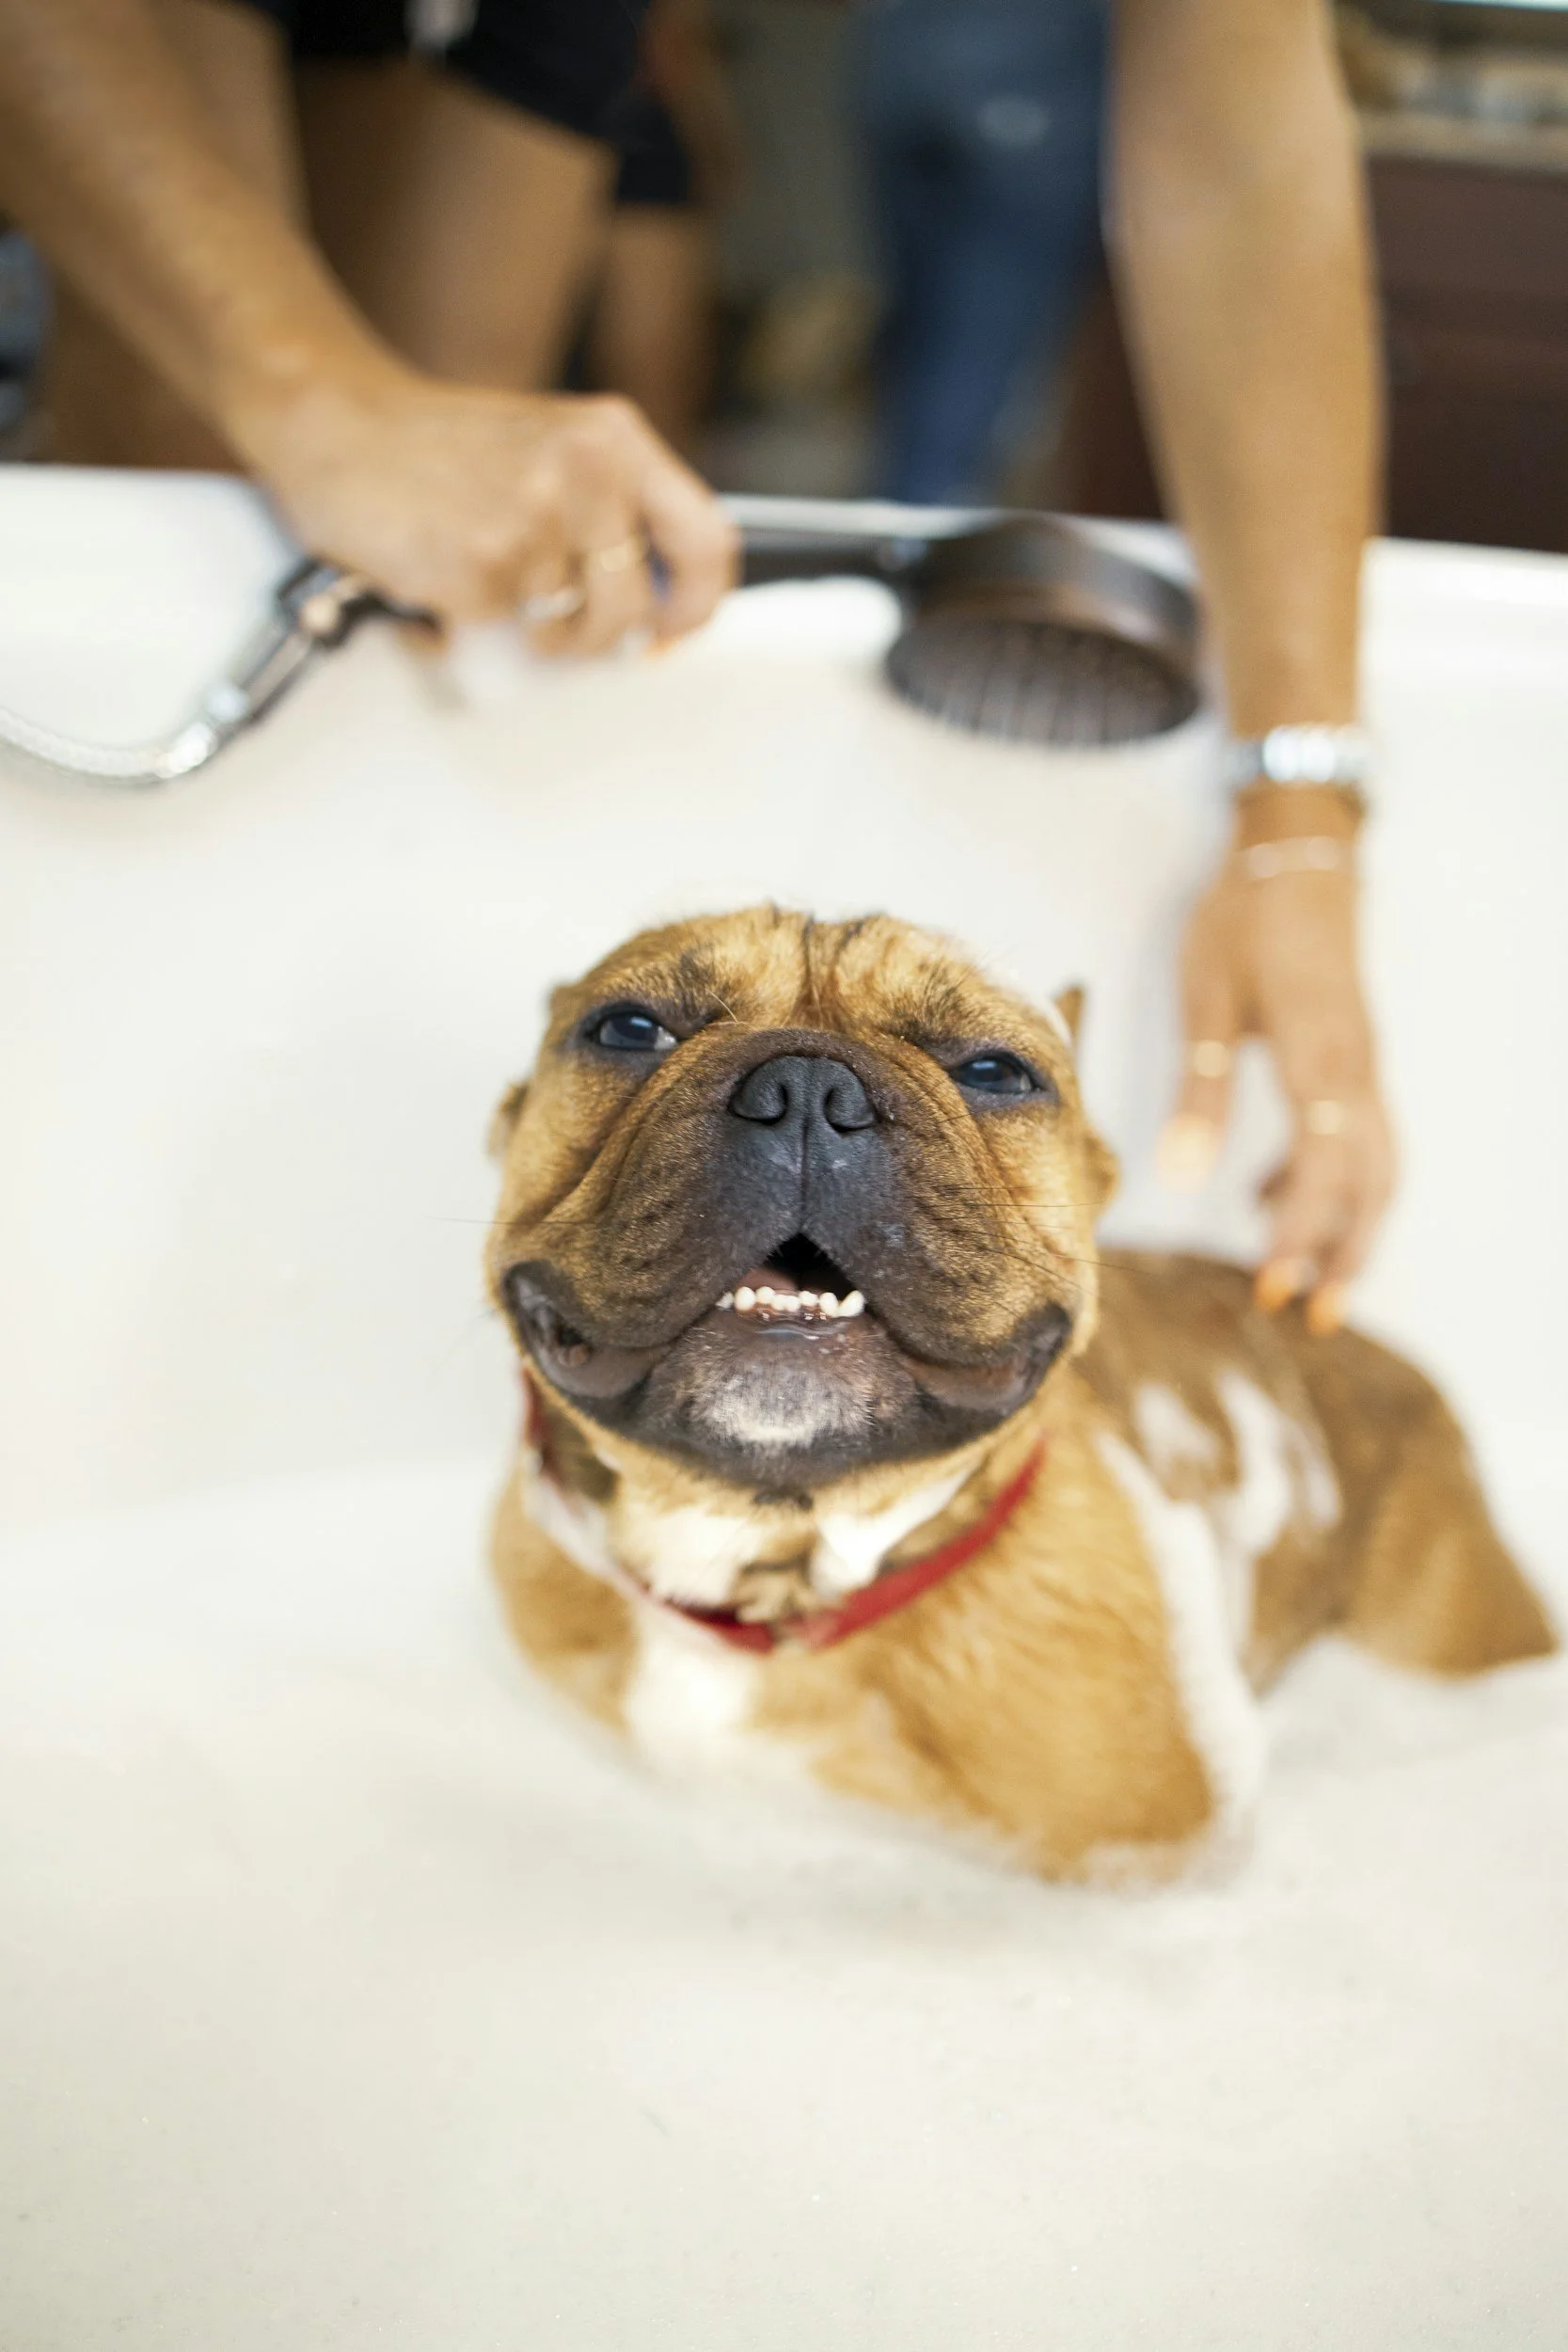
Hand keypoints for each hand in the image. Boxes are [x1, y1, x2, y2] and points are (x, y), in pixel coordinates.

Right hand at [233, 361, 737, 652]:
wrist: (336, 420)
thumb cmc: (437, 446)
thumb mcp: (551, 448)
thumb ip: (612, 511)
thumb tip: (658, 608)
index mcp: (614, 438)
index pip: (707, 541)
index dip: (694, 606)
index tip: (669, 631)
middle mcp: (586, 469)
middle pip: (632, 607)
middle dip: (593, 637)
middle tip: (552, 626)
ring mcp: (533, 516)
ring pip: (566, 631)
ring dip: (525, 632)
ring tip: (482, 583)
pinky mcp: (480, 562)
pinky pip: (498, 630)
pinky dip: (465, 623)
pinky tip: (437, 577)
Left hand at [1157, 803, 1395, 1333]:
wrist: (1299, 851)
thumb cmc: (1246, 917)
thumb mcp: (1206, 996)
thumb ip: (1198, 1087)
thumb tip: (1178, 1173)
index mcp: (1320, 1061)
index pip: (1323, 1171)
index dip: (1302, 1236)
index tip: (1273, 1288)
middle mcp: (1356, 1073)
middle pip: (1369, 1185)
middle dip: (1344, 1254)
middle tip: (1313, 1316)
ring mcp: (1363, 1066)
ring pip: (1375, 1167)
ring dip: (1349, 1228)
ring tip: (1311, 1284)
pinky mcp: (1353, 1059)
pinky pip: (1359, 1137)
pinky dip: (1331, 1182)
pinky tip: (1268, 1199)